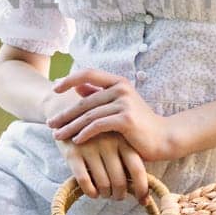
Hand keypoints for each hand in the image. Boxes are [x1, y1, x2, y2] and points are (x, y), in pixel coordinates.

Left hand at [48, 68, 177, 162]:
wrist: (164, 138)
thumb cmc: (140, 123)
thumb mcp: (120, 105)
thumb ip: (100, 95)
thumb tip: (78, 88)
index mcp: (118, 82)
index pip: (89, 73)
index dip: (69, 79)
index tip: (54, 89)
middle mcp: (121, 89)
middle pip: (85, 100)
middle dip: (65, 114)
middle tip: (51, 124)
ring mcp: (124, 103)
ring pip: (89, 115)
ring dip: (71, 126)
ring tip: (58, 136)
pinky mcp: (126, 119)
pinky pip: (98, 125)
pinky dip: (85, 133)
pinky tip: (76, 141)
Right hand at [54, 129, 152, 203]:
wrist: (69, 114)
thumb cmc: (100, 135)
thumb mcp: (117, 141)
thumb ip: (127, 161)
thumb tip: (144, 194)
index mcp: (123, 140)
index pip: (137, 169)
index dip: (142, 188)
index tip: (143, 201)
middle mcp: (108, 143)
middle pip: (120, 180)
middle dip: (120, 194)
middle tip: (117, 196)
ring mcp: (90, 147)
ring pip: (103, 183)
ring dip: (105, 195)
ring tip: (105, 194)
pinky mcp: (72, 153)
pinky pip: (84, 181)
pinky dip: (90, 192)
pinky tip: (93, 193)